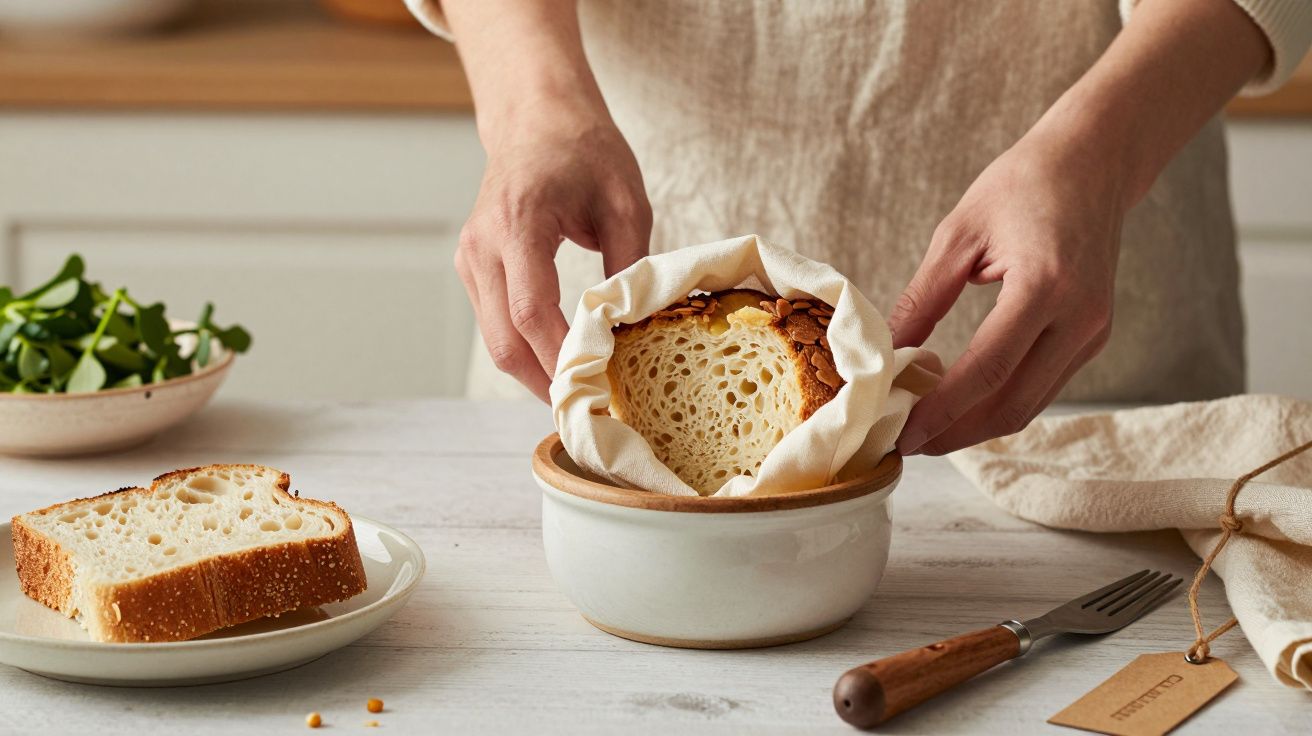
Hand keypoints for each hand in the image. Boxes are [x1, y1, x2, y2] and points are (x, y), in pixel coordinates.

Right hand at [455, 103, 650, 400]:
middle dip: (545, 382)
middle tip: (590, 410)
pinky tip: (561, 362)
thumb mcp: (626, 202)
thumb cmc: (585, 151)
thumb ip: (629, 266)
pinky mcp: (473, 267)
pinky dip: (525, 349)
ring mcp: (470, 257)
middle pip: (504, 339)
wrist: (536, 119)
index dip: (560, 358)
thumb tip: (636, 331)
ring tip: (581, 392)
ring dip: (534, 372)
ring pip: (495, 339)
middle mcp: (482, 244)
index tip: (596, 387)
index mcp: (518, 221)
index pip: (530, 310)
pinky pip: (494, 323)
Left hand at [890, 130, 1122, 454]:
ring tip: (927, 433)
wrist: (1094, 162)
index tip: (904, 434)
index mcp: (1046, 286)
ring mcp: (1094, 332)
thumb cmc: (1023, 185)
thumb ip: (923, 298)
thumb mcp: (958, 234)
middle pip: (1014, 404)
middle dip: (957, 434)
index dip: (943, 410)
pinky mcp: (1094, 336)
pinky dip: (1001, 403)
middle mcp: (1080, 318)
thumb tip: (886, 352)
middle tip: (908, 446)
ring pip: (1031, 405)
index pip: (988, 370)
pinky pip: (1044, 386)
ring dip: (978, 426)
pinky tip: (961, 405)